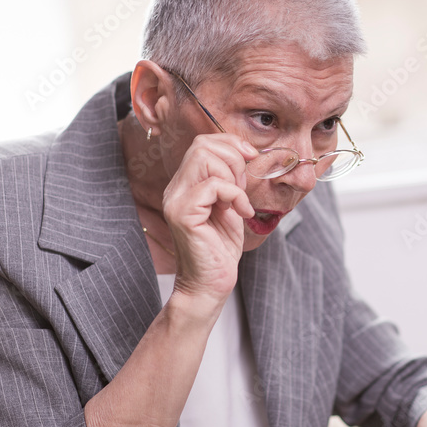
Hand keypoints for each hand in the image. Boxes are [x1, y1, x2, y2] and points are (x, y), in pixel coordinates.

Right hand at [162, 133, 256, 298]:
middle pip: (202, 145)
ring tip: (238, 201)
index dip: (231, 144)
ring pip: (204, 158)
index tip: (250, 160)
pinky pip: (212, 185)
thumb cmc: (220, 249)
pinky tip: (241, 213)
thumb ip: (231, 180)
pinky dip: (235, 195)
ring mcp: (175, 200)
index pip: (202, 143)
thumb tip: (245, 152)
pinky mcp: (182, 214)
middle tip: (243, 188)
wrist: (210, 284)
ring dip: (233, 177)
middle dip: (233, 159)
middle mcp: (175, 189)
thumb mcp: (229, 205)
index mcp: (185, 184)